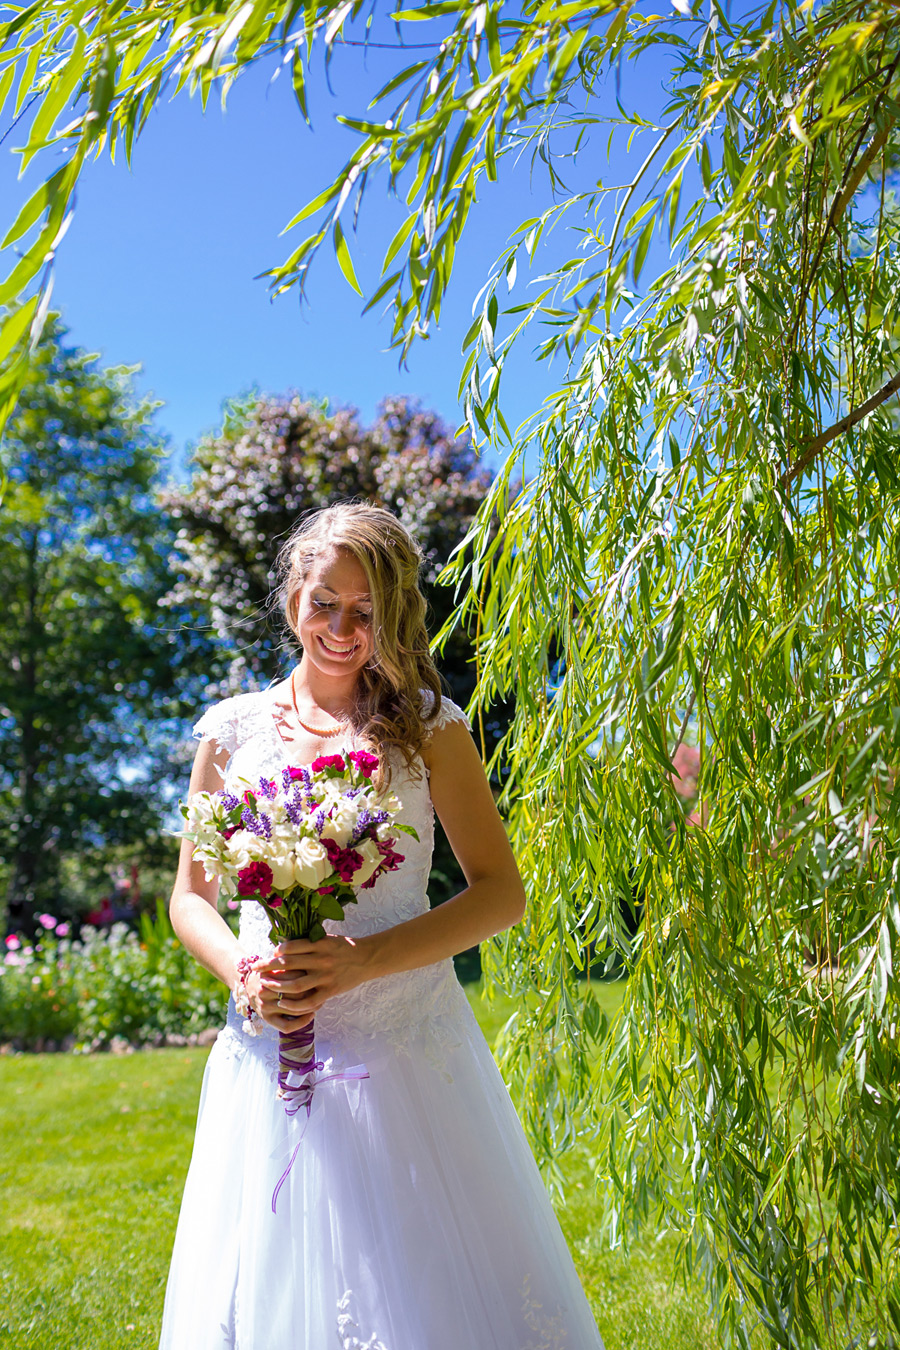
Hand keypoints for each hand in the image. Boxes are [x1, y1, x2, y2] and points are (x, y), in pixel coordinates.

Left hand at [251, 936, 372, 1030]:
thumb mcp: (327, 938)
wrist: (367, 958)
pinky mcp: (330, 991)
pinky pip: (308, 1001)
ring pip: (295, 984)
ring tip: (265, 986)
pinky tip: (283, 1003)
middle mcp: (321, 960)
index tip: (268, 954)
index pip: (291, 947)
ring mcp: (325, 977)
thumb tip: (285, 947)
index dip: (277, 951)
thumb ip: (309, 943)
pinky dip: (294, 1004)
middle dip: (269, 966)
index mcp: (320, 944)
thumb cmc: (345, 947)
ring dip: (277, 985)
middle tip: (256, 969)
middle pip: (289, 964)